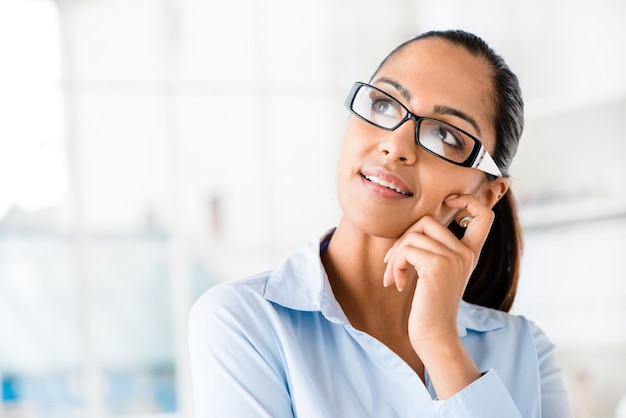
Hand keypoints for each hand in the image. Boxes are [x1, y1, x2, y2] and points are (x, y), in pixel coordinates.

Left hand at [382, 194, 493, 396]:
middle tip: (393, 263)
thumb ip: (433, 250)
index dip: (468, 200)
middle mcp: (465, 253)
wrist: (434, 335)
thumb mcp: (436, 274)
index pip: (485, 215)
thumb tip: (410, 230)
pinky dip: (395, 265)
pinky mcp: (436, 265)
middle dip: (403, 238)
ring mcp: (453, 258)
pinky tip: (397, 284)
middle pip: (428, 220)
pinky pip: (406, 249)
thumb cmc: (429, 307)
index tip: (449, 201)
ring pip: (413, 234)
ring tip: (393, 277)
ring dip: (395, 255)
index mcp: (469, 254)